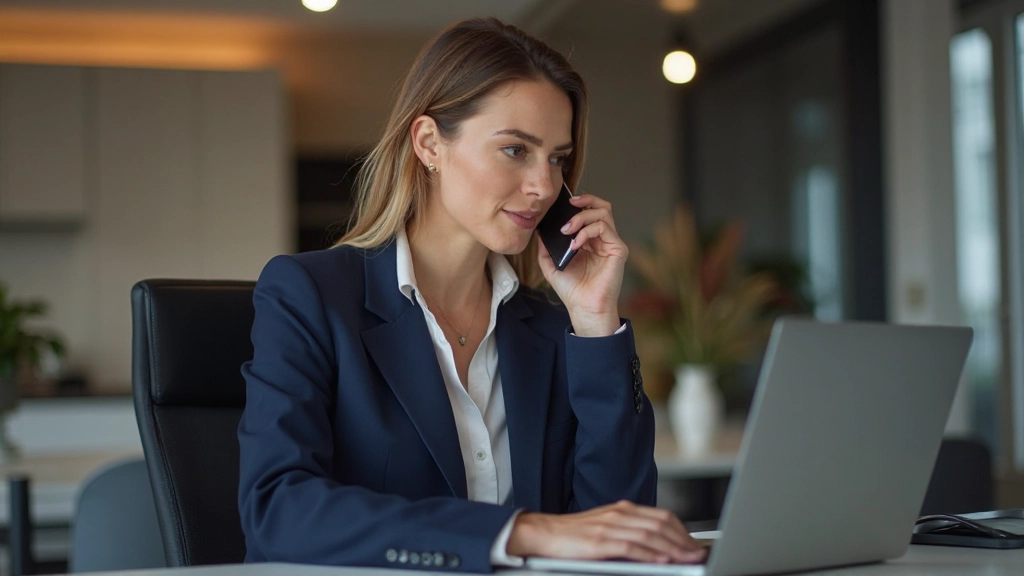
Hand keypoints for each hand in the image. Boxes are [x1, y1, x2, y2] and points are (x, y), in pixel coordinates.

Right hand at [506, 500, 706, 563]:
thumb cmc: (572, 535)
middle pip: (660, 524)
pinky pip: (630, 547)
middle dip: (683, 541)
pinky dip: (649, 554)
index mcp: (621, 509)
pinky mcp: (599, 542)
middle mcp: (618, 514)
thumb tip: (656, 546)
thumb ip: (629, 532)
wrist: (541, 533)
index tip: (694, 545)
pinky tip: (662, 561)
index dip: (681, 531)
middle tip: (697, 554)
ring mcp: (609, 527)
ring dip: (673, 548)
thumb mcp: (605, 528)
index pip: (660, 517)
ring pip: (650, 535)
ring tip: (687, 559)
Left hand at [537, 193, 626, 336]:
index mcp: (589, 240)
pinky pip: (604, 228)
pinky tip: (576, 244)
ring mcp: (611, 243)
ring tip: (568, 230)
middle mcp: (602, 239)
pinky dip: (587, 231)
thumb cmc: (572, 290)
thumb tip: (540, 231)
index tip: (563, 203)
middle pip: (600, 206)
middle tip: (568, 206)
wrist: (583, 308)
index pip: (589, 212)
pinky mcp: (618, 249)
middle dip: (584, 201)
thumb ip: (545, 248)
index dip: (579, 203)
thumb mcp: (551, 265)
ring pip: (603, 213)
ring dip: (582, 217)